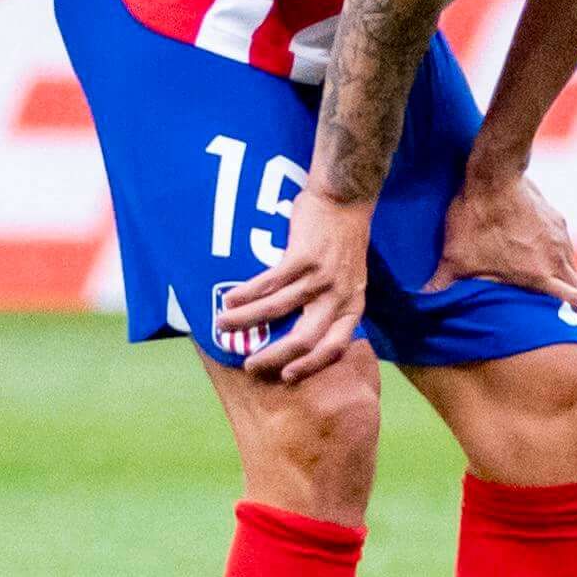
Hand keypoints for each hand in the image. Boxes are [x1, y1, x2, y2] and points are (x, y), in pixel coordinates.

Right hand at [217, 190, 374, 381]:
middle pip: (305, 338)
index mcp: (353, 305)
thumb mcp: (350, 279)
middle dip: (274, 356)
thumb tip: (303, 330)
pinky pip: (269, 283)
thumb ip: (332, 304)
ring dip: (246, 321)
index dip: (309, 365)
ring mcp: (322, 277)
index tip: (286, 377)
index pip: (334, 347)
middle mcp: (339, 295)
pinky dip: (246, 293)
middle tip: (249, 365)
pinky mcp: (304, 256)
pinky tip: (230, 299)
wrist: (347, 199)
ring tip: (224, 325)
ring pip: (278, 309)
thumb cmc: (343, 240)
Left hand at [425, 164, 576, 312]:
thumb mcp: (455, 256)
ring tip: (544, 279)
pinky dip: (555, 252)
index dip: (573, 313)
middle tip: (557, 306)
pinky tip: (536, 249)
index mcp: (540, 274)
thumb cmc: (476, 220)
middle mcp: (557, 257)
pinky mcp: (556, 218)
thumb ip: (442, 282)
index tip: (564, 319)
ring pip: (572, 265)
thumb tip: (423, 299)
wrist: (493, 176)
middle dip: (573, 300)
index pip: (575, 301)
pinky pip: (563, 243)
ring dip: (563, 275)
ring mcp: (560, 236)